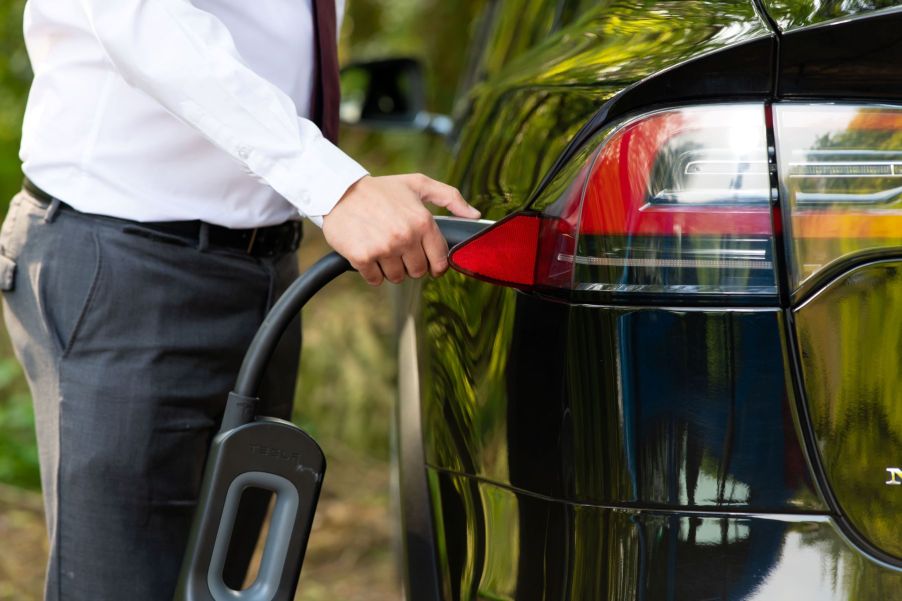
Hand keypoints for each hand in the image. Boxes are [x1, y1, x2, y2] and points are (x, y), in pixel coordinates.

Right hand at [322, 174, 479, 285]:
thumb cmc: (381, 189)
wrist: (339, 191)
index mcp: (423, 221)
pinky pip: (375, 280)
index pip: (440, 260)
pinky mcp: (363, 257)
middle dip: (410, 264)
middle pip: (418, 272)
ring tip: (382, 248)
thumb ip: (450, 197)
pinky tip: (369, 254)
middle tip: (399, 249)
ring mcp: (384, 248)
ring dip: (390, 268)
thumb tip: (475, 215)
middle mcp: (406, 236)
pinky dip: (372, 272)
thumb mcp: (418, 184)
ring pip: (397, 277)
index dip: (435, 264)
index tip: (427, 261)